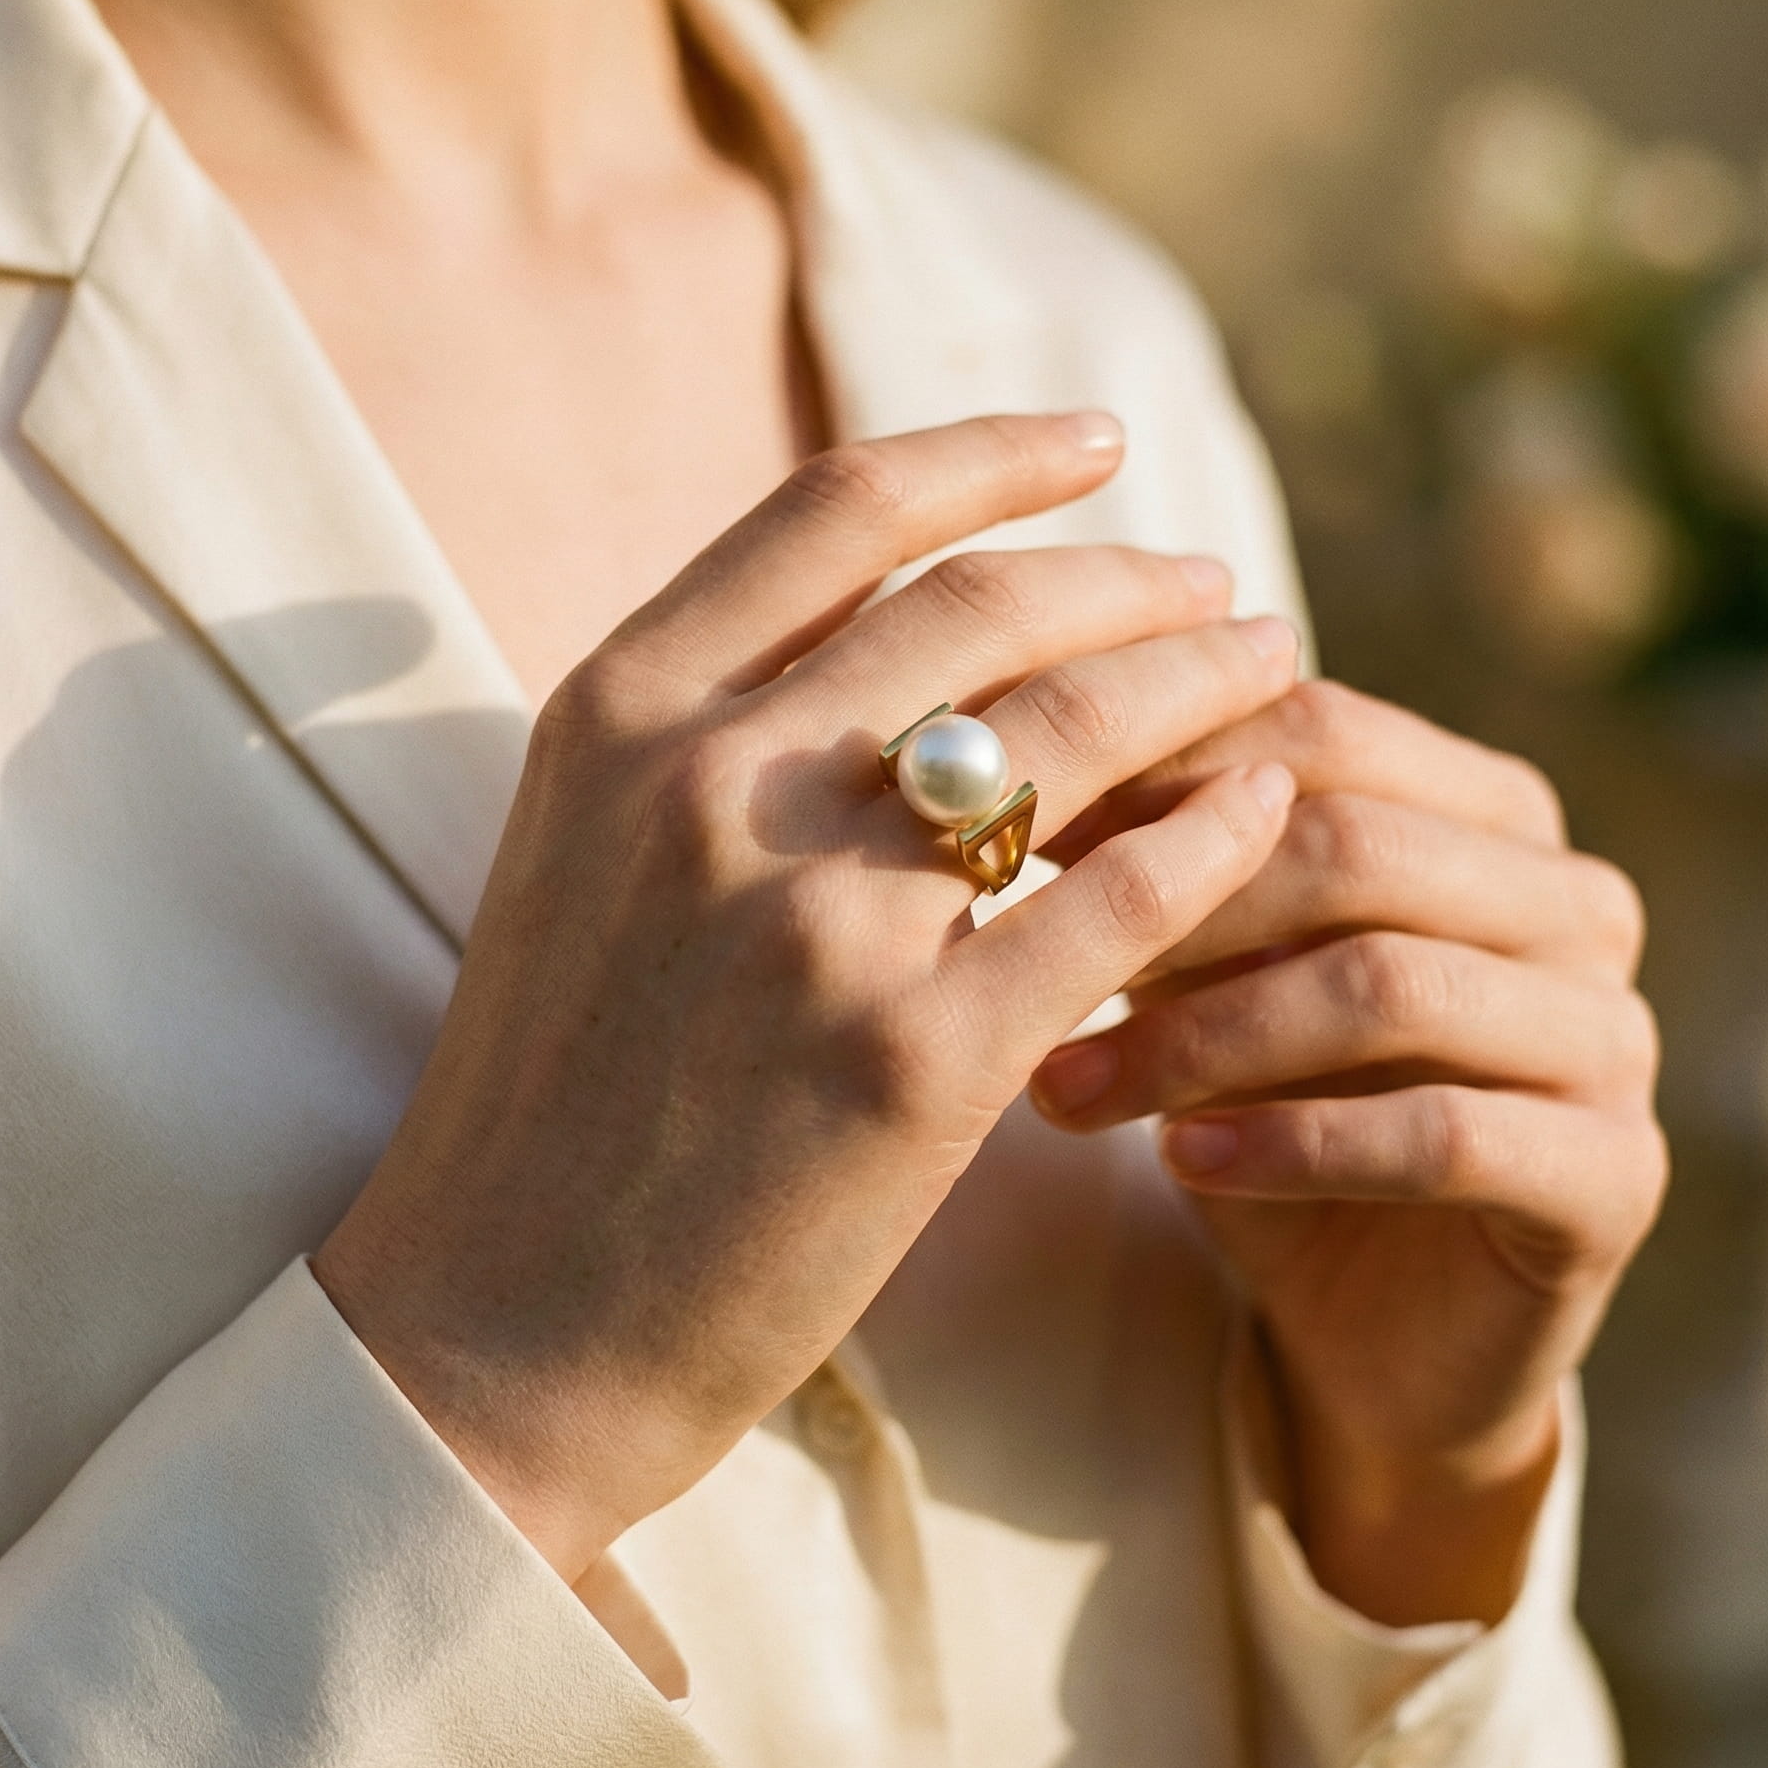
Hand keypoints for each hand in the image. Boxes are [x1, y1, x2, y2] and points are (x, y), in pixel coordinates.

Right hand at [314, 413, 1301, 1581]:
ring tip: (1271, 670)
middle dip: (1131, 575)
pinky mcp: (908, 1062)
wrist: (496, 1324)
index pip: (840, 508)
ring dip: (1197, 681)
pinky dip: (1212, 838)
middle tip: (1217, 589)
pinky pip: (1112, 905)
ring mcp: (810, 920)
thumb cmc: (550, 1090)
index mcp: (620, 710)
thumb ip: (705, 724)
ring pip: (1067, 730)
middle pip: (982, 607)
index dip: (992, 455)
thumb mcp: (581, 850)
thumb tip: (884, 627)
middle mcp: (709, 782)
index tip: (1099, 444)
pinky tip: (1269, 814)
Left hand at [1030, 680, 1666, 1625]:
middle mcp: (1575, 900)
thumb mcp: (1207, 975)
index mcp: (1492, 812)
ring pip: (1389, 985)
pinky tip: (1181, 1162)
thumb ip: (1163, 870)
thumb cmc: (1274, 1114)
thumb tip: (1020, 770)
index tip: (1014, 827)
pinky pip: (1444, 1133)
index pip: (1323, 729)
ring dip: (1205, 1035)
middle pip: (1356, 844)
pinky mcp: (1615, 1174)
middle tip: (1024, 955)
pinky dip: (1294, 1143)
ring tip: (1067, 1086)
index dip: (1158, 770)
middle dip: (1169, 902)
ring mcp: (1613, 1035)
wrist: (1375, 1336)